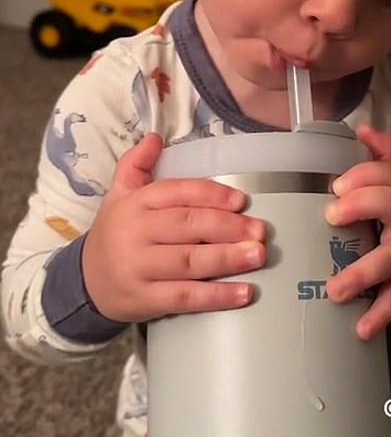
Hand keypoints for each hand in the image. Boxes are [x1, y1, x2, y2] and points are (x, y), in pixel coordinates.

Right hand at [82, 133, 265, 321]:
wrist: (85, 282)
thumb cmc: (115, 234)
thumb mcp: (119, 194)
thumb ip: (136, 164)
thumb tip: (154, 137)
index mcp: (135, 203)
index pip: (177, 193)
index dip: (211, 195)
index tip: (240, 201)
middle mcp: (136, 233)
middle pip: (187, 227)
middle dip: (227, 228)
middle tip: (260, 231)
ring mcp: (139, 268)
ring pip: (189, 262)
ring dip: (227, 259)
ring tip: (257, 255)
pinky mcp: (145, 299)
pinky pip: (185, 297)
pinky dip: (216, 296)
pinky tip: (243, 293)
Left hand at [324, 124, 390, 340]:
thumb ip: (384, 152)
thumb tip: (361, 128)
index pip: (387, 176)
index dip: (362, 177)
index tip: (336, 185)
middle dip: (362, 206)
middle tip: (331, 215)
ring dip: (363, 274)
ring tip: (335, 289)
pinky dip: (379, 316)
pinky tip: (361, 329)